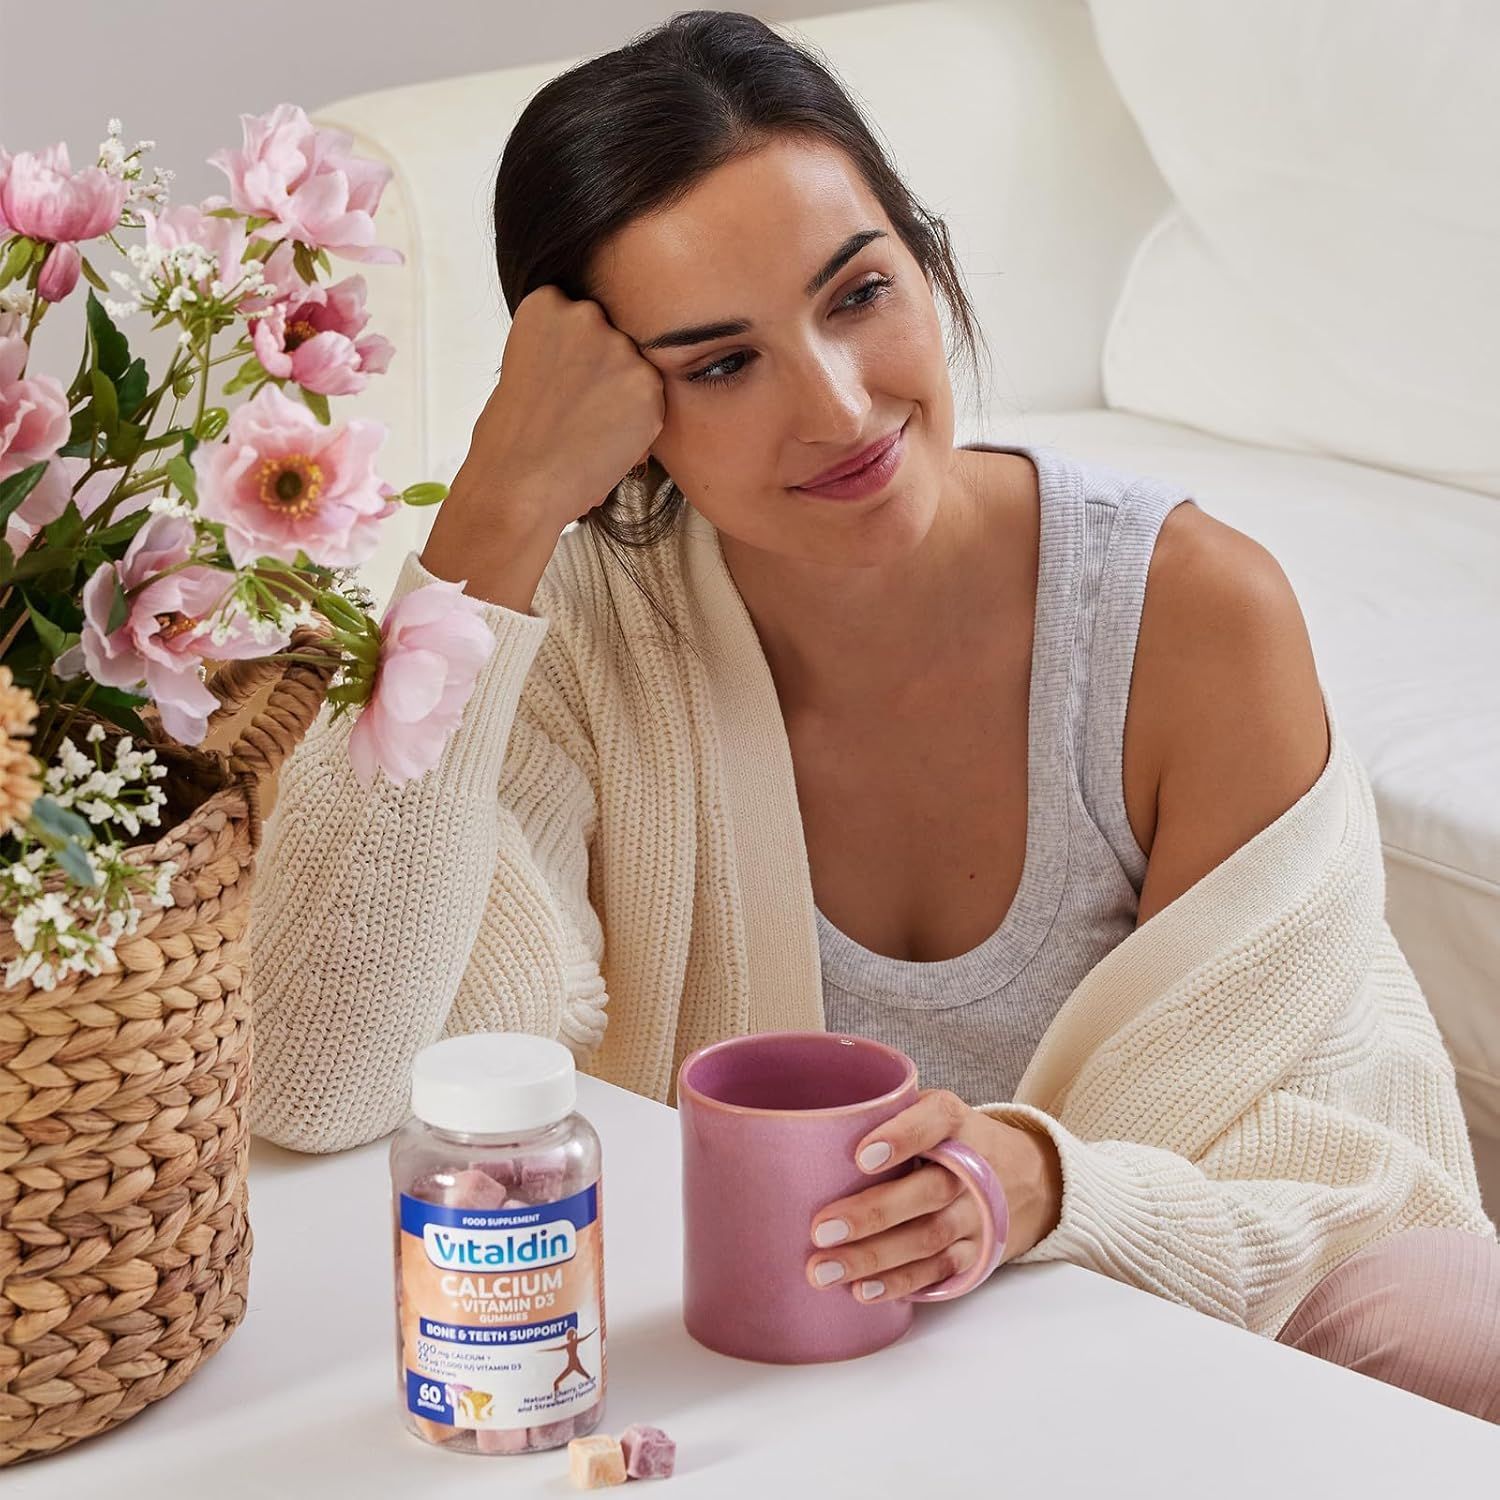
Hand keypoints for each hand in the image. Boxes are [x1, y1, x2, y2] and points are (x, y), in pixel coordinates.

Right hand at [422, 285, 664, 608]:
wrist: (518, 484)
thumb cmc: (511, 437)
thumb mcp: (524, 365)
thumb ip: (561, 347)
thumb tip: (595, 357)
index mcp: (546, 303)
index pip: (578, 316)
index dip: (573, 354)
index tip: (561, 380)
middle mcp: (586, 314)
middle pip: (612, 336)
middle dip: (602, 369)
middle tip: (578, 410)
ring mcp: (620, 349)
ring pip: (635, 369)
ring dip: (623, 396)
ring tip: (589, 429)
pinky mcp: (648, 386)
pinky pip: (652, 401)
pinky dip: (638, 423)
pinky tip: (605, 441)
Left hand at [805, 1088, 1063, 1304]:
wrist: (1028, 1178)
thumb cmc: (953, 1139)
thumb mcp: (933, 1111)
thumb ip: (887, 1113)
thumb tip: (809, 1130)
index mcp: (956, 1122)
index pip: (935, 1121)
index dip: (901, 1137)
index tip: (860, 1156)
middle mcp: (973, 1168)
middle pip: (927, 1192)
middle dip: (872, 1214)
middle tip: (820, 1229)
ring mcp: (977, 1216)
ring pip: (927, 1239)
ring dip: (873, 1258)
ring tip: (823, 1269)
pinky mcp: (976, 1254)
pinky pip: (936, 1271)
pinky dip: (898, 1283)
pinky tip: (860, 1290)